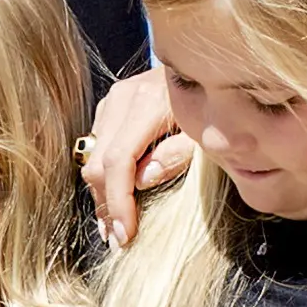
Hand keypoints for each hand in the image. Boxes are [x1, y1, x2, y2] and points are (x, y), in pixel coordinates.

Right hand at [83, 66, 197, 248]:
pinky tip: (115, 199)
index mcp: (147, 103)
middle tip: (119, 239)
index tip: (125, 233)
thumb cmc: (215, 104)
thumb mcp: (207, 133)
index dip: (119, 202)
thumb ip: (178, 155)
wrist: (210, 68)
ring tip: (114, 226)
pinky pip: (97, 148)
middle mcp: (122, 98)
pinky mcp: (110, 107)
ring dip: (102, 195)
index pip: (119, 161)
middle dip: (107, 205)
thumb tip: (142, 180)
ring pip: (92, 158)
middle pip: (98, 163)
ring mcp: (113, 101)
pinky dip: (104, 177)